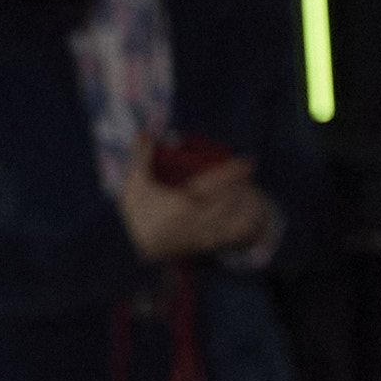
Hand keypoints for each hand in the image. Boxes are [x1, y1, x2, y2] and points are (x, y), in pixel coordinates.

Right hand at [116, 141, 269, 265]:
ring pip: (228, 221)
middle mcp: (192, 222)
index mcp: (179, 206)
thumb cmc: (134, 213)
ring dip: (242, 206)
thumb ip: (140, 158)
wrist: (130, 248)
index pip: (211, 186)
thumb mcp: (134, 184)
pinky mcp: (199, 245)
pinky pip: (224, 237)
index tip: (247, 162)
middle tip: (250, 169)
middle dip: (240, 188)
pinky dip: (237, 227)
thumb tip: (143, 132)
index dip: (231, 173)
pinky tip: (245, 214)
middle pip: (226, 204)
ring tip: (250, 190)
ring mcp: (197, 236)